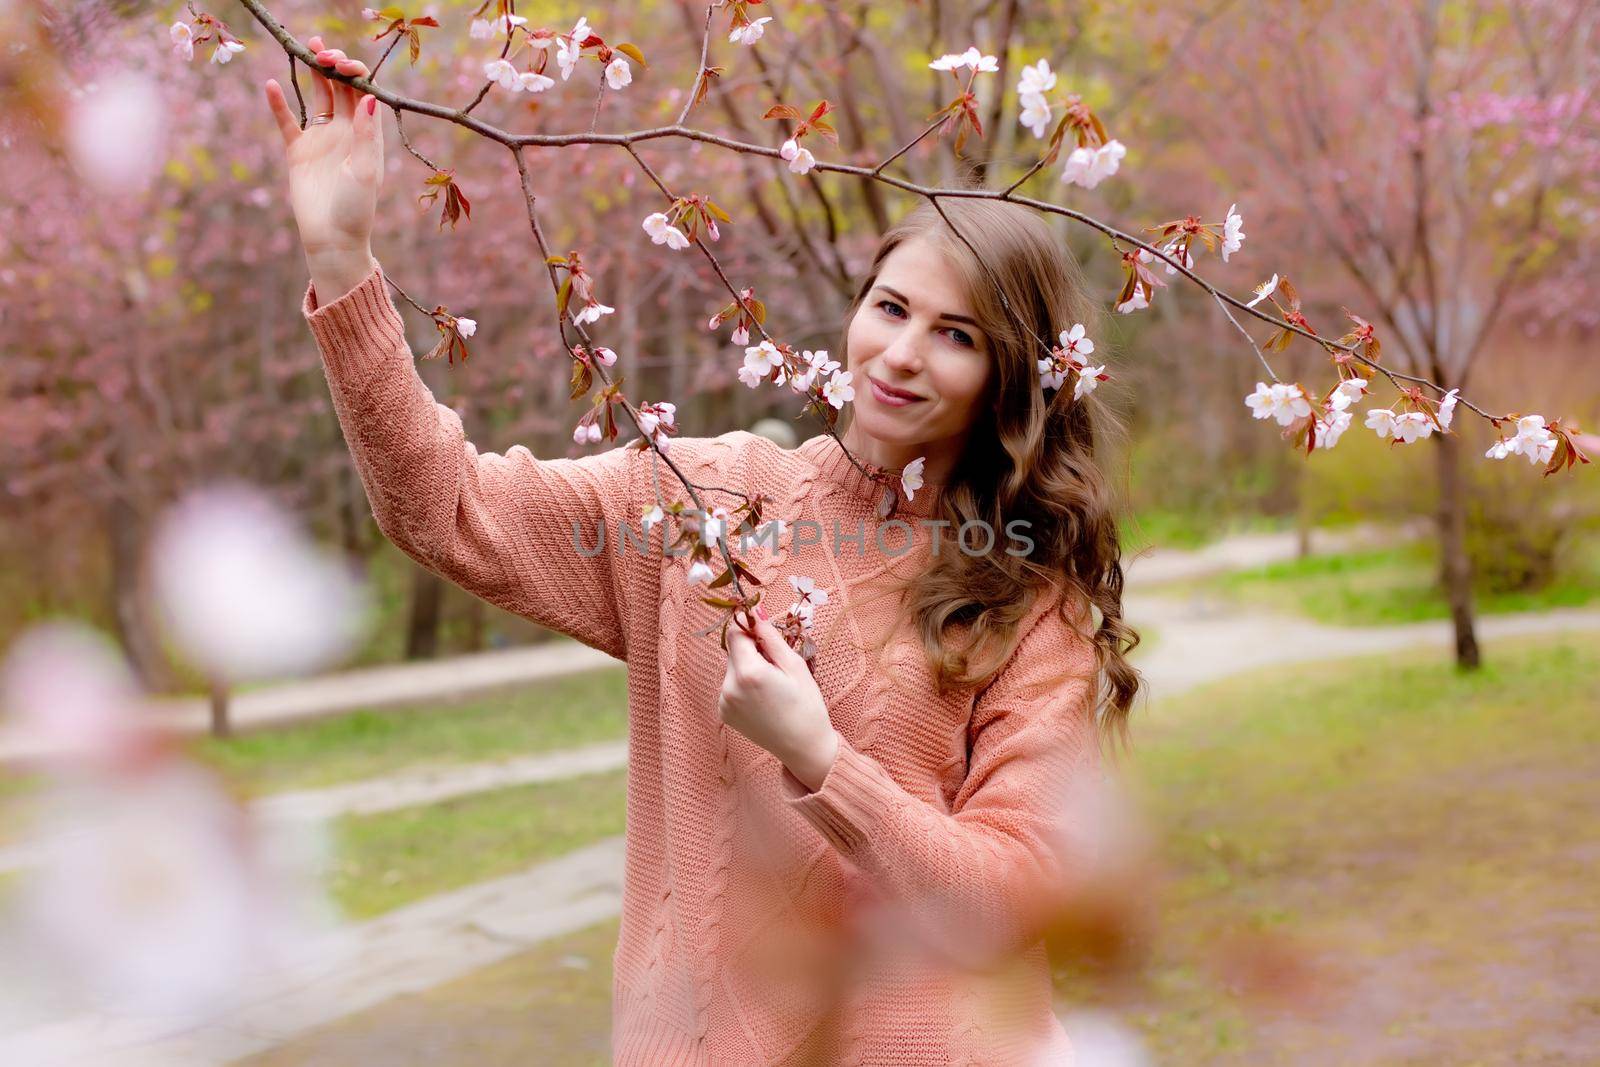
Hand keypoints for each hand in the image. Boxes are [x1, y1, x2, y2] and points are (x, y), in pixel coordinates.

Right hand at [263, 36, 382, 263]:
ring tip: (307, 49)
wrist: (332, 239)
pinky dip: (279, 103)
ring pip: (318, 97)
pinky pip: (287, 121)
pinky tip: (272, 84)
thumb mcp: (365, 172)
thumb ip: (367, 135)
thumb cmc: (356, 209)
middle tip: (322, 50)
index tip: (343, 65)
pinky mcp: (299, 151)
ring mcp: (322, 139)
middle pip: (341, 89)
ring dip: (313, 73)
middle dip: (335, 65)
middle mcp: (346, 133)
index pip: (364, 94)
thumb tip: (370, 98)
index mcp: (368, 136)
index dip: (356, 74)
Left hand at [719, 608, 838, 790]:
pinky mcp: (724, 713)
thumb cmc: (807, 705)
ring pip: (732, 668)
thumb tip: (756, 612)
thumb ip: (770, 637)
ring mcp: (724, 702)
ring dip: (748, 666)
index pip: (735, 632)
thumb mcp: (794, 665)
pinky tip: (763, 697)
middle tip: (776, 663)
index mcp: (748, 672)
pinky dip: (744, 684)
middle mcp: (729, 687)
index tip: (762, 626)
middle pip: (733, 650)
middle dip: (751, 648)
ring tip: (772, 684)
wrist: (804, 747)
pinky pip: (730, 686)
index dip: (748, 625)